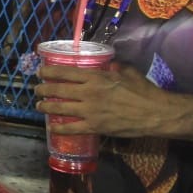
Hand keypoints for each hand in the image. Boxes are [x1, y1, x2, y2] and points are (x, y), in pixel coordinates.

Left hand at [37, 63, 172, 138]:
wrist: (155, 113)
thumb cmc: (143, 91)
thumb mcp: (128, 72)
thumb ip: (115, 66)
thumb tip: (109, 63)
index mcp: (95, 77)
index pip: (65, 72)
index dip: (49, 72)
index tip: (40, 71)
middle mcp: (88, 93)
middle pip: (58, 89)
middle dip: (43, 89)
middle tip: (37, 89)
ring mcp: (90, 111)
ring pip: (60, 108)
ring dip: (46, 107)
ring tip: (39, 106)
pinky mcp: (95, 126)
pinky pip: (72, 128)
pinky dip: (60, 129)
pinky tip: (52, 128)